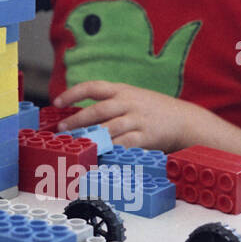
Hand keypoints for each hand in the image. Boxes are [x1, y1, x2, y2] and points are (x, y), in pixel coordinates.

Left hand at [53, 79, 201, 152]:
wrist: (184, 119)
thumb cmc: (151, 110)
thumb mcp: (131, 97)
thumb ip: (108, 103)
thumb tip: (78, 116)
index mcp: (121, 90)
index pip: (93, 87)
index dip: (73, 93)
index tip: (56, 102)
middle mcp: (128, 102)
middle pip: (99, 109)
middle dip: (78, 119)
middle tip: (62, 129)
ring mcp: (138, 119)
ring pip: (110, 128)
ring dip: (91, 137)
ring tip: (76, 144)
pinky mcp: (147, 136)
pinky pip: (126, 143)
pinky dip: (112, 149)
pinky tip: (100, 154)